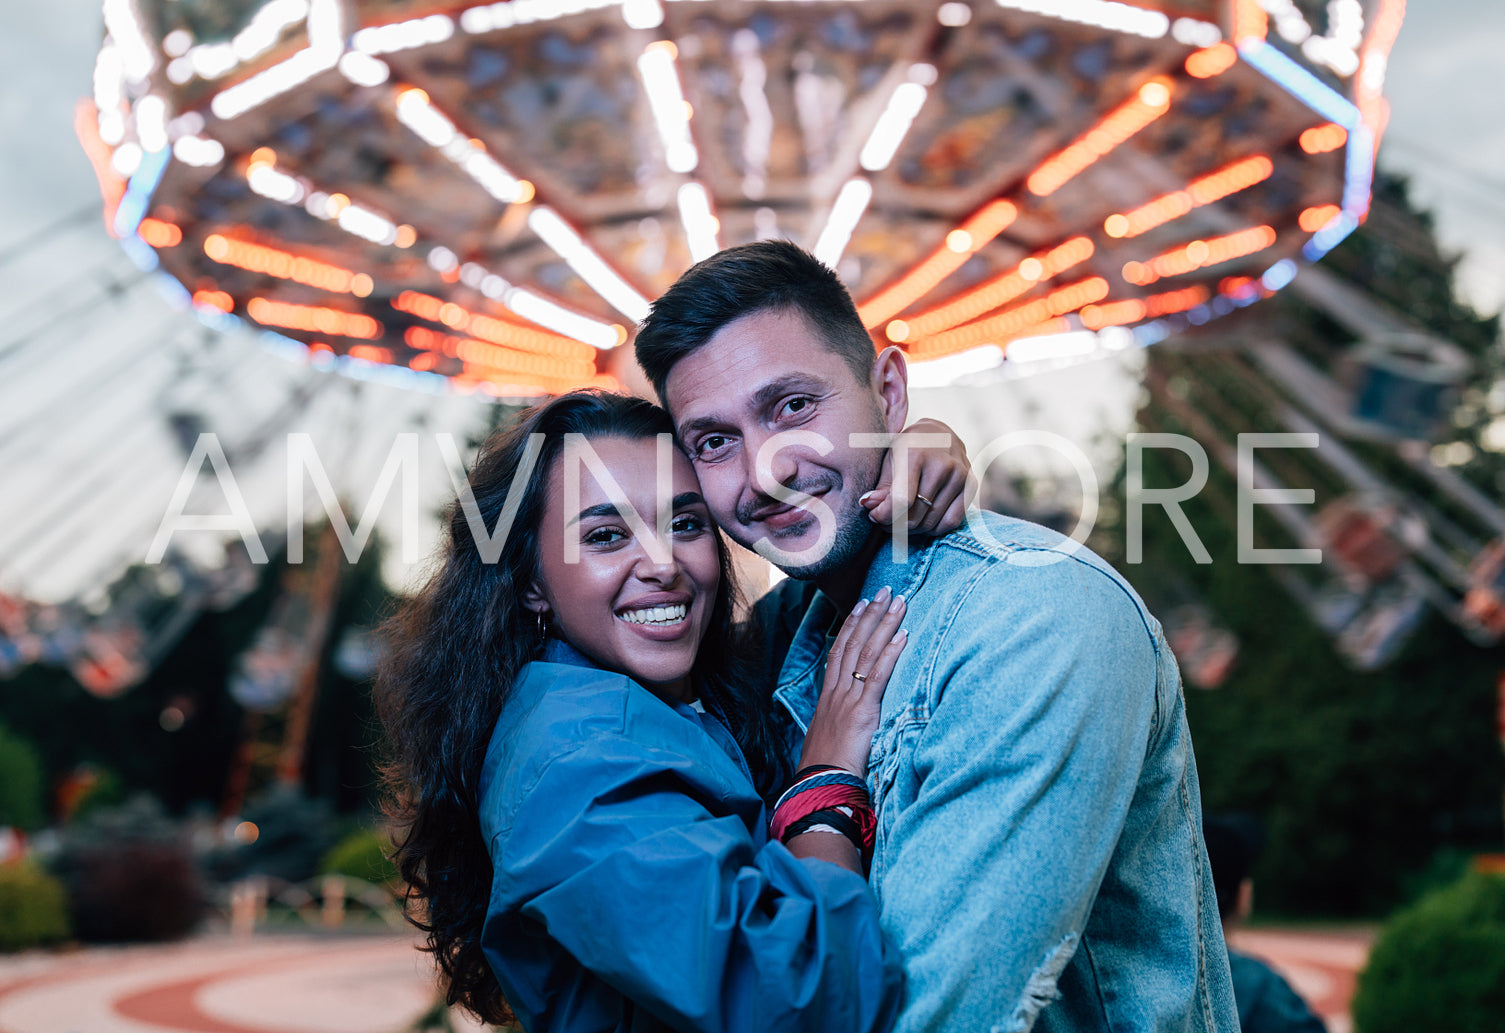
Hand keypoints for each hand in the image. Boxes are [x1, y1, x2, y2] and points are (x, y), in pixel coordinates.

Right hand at [796, 586, 907, 776]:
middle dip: (870, 614)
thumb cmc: (825, 768)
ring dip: (884, 624)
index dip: (851, 625)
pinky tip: (904, 635)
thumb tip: (848, 719)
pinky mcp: (862, 710)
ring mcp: (848, 698)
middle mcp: (837, 691)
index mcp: (828, 696)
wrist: (820, 784)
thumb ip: (840, 722)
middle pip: (853, 643)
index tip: (862, 604)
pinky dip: (891, 653)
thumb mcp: (829, 738)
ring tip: (898, 602)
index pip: (840, 651)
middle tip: (884, 590)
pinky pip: (878, 675)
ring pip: (866, 652)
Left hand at [862, 419, 973, 535]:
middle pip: (915, 515)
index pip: (901, 500)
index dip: (884, 515)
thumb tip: (868, 505)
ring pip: (931, 522)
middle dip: (894, 524)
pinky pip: (951, 522)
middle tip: (885, 520)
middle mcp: (942, 464)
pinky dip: (933, 529)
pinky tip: (922, 521)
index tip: (874, 516)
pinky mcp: (971, 485)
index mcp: (916, 453)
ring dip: (912, 529)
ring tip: (900, 520)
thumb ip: (881, 486)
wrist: (940, 434)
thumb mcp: (890, 460)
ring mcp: (960, 475)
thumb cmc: (908, 448)